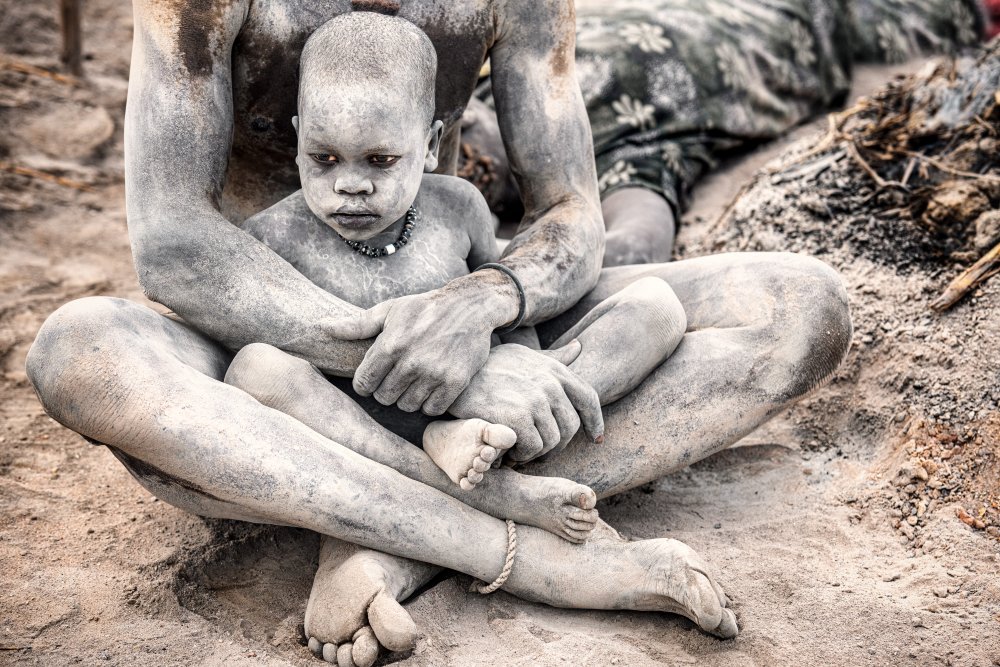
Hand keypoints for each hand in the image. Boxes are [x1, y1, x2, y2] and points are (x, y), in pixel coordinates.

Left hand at [324, 274, 517, 414]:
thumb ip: (356, 325)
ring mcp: (435, 373)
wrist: (470, 306)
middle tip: (396, 378)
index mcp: (390, 344)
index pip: (364, 383)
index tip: (374, 377)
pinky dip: (429, 403)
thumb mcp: (389, 310)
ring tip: (414, 381)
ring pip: (408, 406)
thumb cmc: (424, 308)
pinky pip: (432, 409)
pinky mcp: (455, 382)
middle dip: (386, 391)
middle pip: (384, 398)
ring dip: (408, 397)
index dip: (366, 383)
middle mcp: (411, 361)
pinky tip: (430, 388)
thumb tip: (322, 327)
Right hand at [448, 343, 603, 462]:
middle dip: (556, 445)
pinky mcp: (517, 417)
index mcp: (554, 369)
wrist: (458, 377)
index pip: (589, 398)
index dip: (594, 421)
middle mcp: (549, 383)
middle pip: (571, 427)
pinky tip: (508, 450)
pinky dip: (521, 455)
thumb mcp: (524, 355)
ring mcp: (535, 400)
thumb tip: (579, 348)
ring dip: (536, 452)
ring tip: (519, 449)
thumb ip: (553, 358)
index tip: (594, 438)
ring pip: (552, 442)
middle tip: (537, 450)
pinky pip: (533, 449)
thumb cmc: (489, 367)